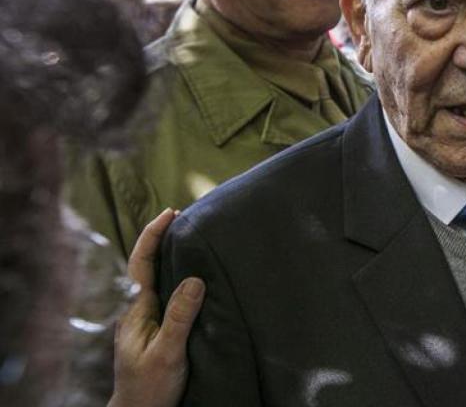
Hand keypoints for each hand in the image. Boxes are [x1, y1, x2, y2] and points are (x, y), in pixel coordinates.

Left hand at [108, 208, 203, 406]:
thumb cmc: (149, 387)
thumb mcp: (167, 352)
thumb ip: (180, 316)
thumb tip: (195, 278)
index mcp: (136, 310)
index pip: (140, 263)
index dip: (153, 235)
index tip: (170, 213)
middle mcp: (139, 310)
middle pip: (147, 266)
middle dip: (163, 239)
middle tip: (186, 218)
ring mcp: (147, 320)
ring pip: (158, 279)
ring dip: (172, 257)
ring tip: (193, 239)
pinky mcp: (158, 330)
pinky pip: (167, 295)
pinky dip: (179, 277)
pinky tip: (194, 277)